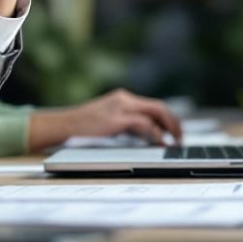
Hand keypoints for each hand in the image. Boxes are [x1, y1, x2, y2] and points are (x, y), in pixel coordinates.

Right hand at [26, 89, 183, 150]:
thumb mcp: (108, 123)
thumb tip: (149, 135)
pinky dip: (155, 133)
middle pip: (159, 106)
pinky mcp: (115, 119)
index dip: (168, 118)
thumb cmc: (82, 129)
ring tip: (174, 142)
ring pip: (155, 111)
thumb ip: (127, 125)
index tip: (175, 132)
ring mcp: (120, 107)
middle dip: (174, 123)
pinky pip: (143, 124)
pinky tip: (160, 143)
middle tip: (180, 138)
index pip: (153, 105)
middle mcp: (124, 99)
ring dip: (169, 127)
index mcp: (122, 98)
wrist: (62, 126)